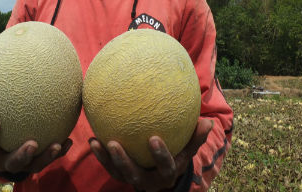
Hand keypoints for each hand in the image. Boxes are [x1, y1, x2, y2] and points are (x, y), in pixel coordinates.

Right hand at [0, 119, 72, 174]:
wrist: (7, 149)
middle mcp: (6, 160)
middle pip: (13, 162)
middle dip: (22, 155)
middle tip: (32, 144)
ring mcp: (23, 165)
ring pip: (34, 165)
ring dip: (46, 157)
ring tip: (57, 145)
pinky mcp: (37, 164)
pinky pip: (50, 160)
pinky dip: (59, 152)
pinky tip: (68, 141)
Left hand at [89, 118, 213, 191]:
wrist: (162, 177)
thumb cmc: (177, 155)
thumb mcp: (187, 149)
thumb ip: (196, 136)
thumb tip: (208, 122)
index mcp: (168, 172)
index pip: (165, 166)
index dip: (160, 154)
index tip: (153, 138)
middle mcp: (149, 180)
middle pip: (135, 174)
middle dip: (124, 161)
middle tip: (114, 144)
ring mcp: (134, 179)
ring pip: (118, 173)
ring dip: (107, 159)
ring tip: (98, 142)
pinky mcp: (121, 175)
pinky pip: (108, 167)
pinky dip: (100, 155)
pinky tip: (92, 140)